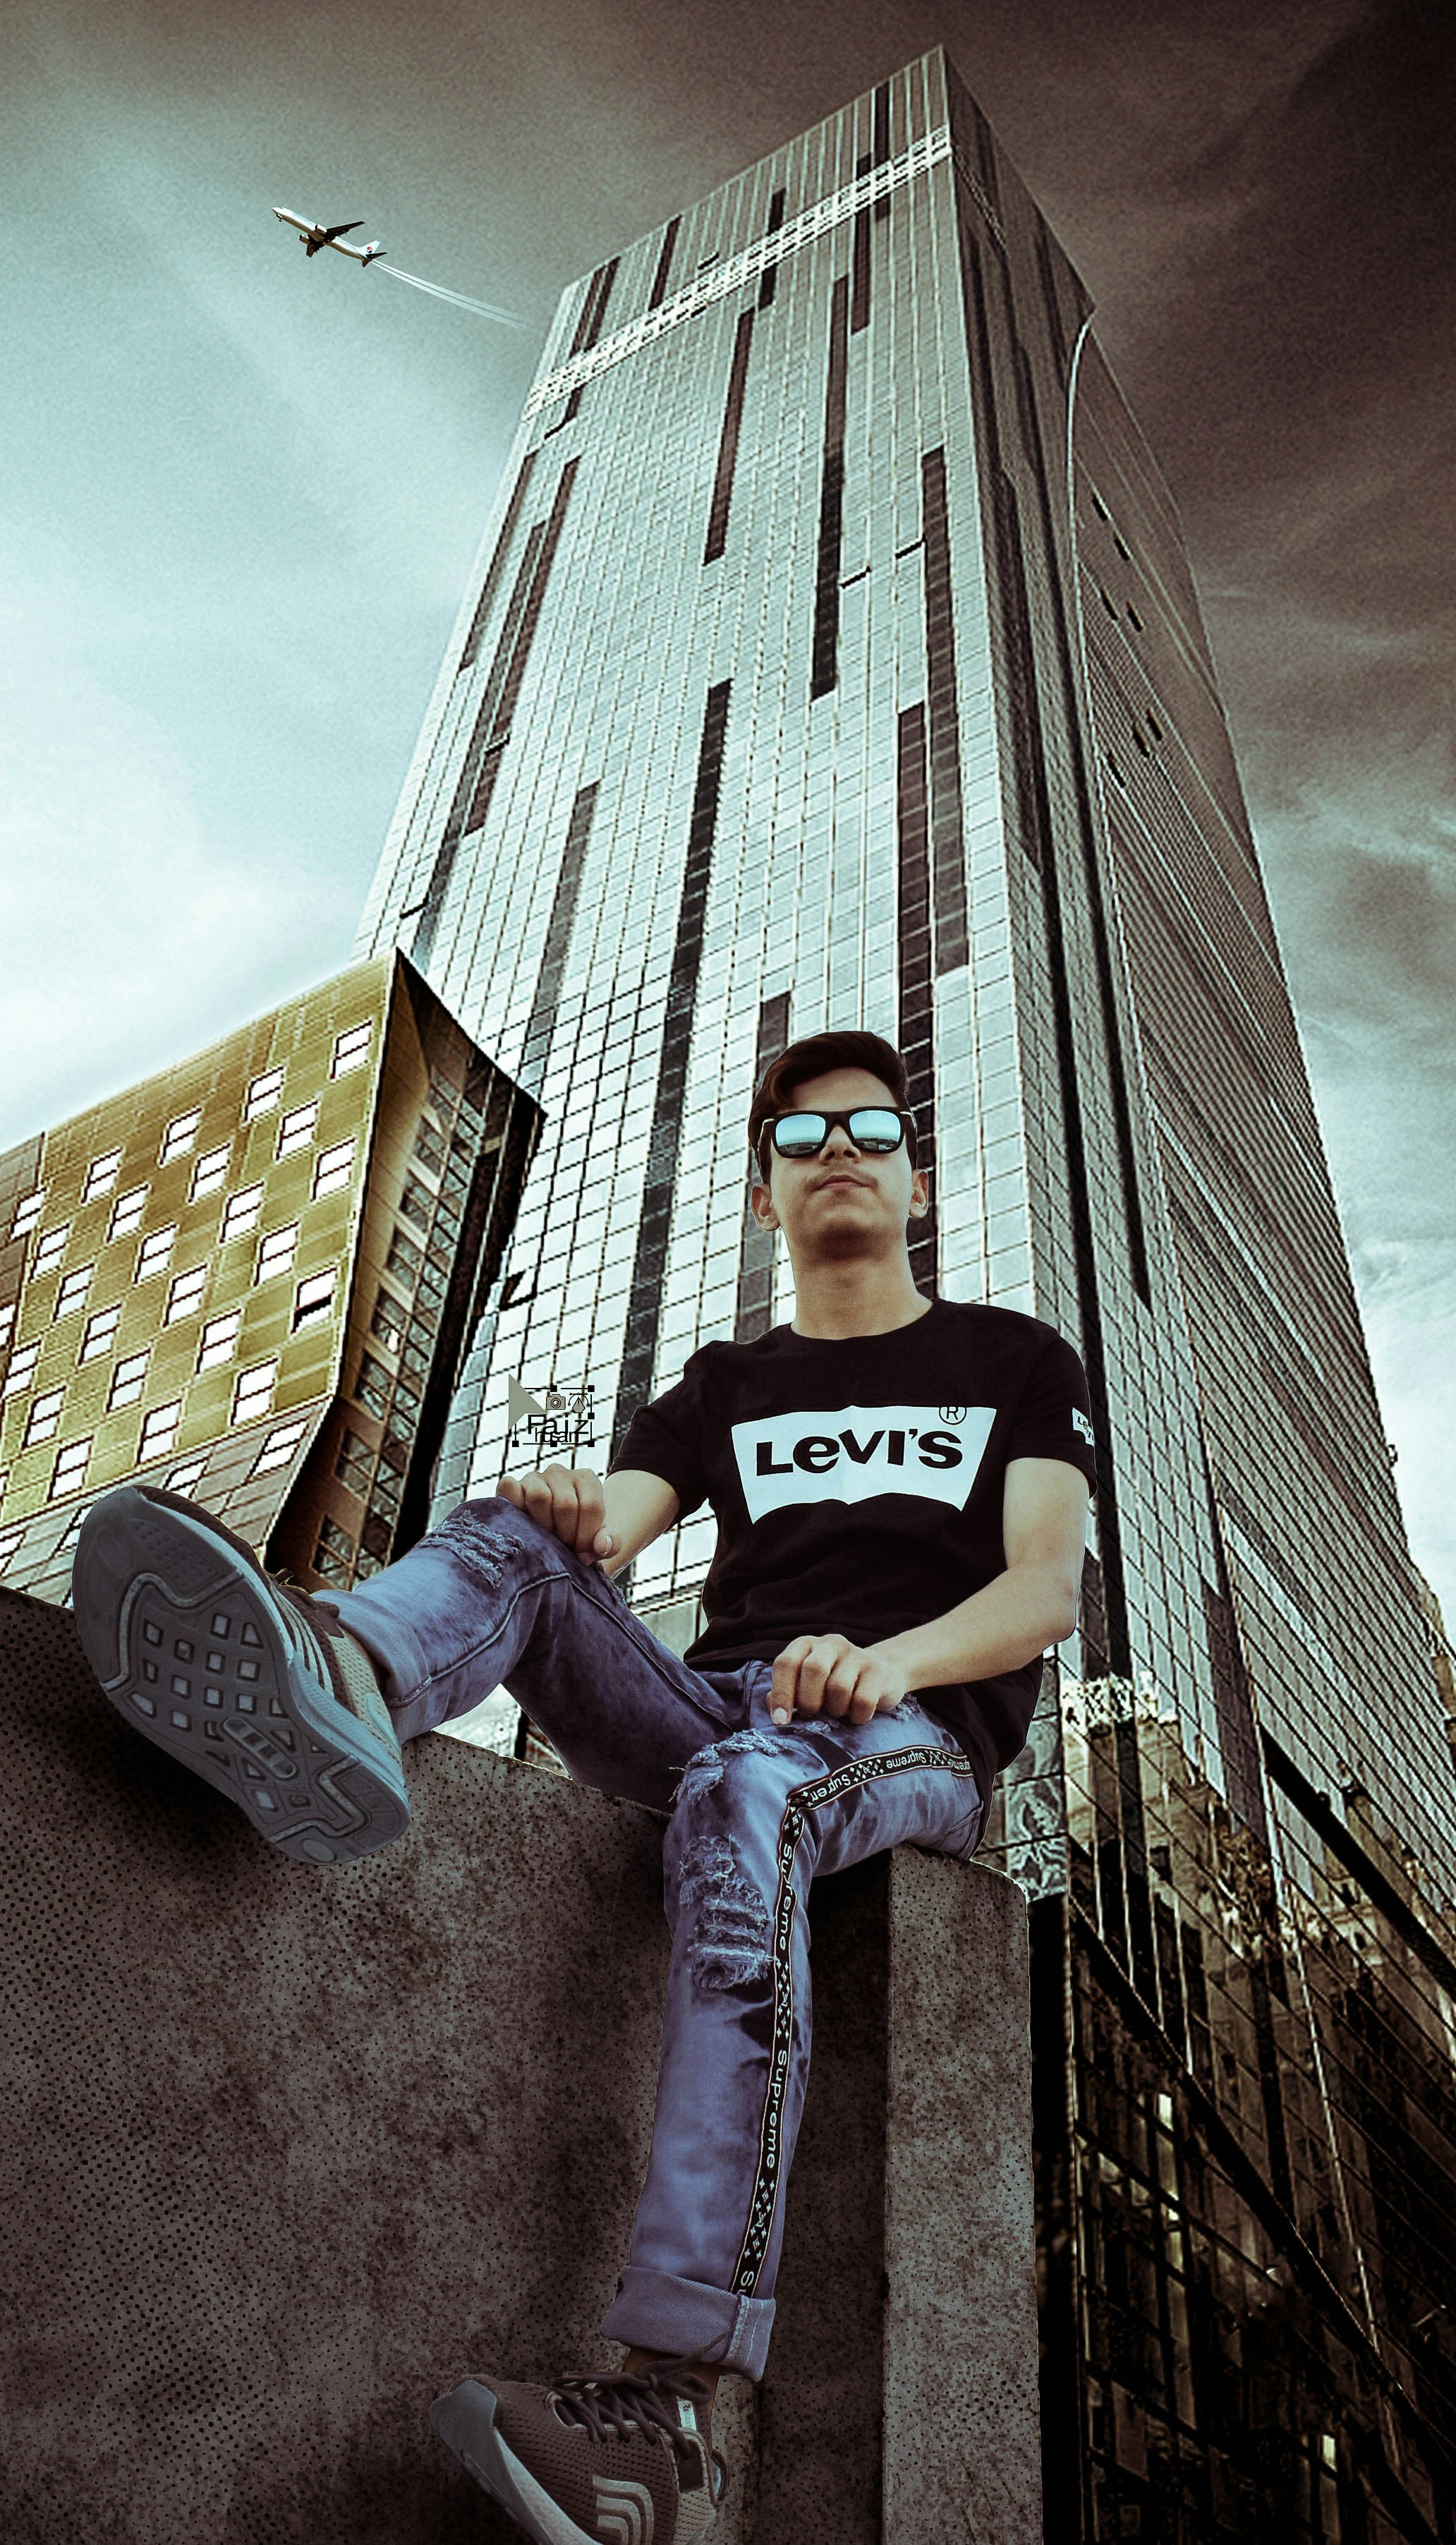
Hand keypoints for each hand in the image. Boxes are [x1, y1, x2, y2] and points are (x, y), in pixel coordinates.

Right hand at [496, 1465, 616, 1564]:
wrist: (558, 1533)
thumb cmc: (581, 1537)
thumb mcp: (602, 1542)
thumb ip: (612, 1543)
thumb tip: (601, 1546)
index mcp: (586, 1479)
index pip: (590, 1505)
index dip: (586, 1537)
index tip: (583, 1555)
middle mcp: (559, 1473)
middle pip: (565, 1504)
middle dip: (566, 1535)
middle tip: (564, 1548)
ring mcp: (534, 1477)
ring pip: (539, 1497)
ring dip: (544, 1526)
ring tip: (548, 1538)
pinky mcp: (511, 1485)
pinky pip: (509, 1488)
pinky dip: (515, 1507)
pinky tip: (526, 1527)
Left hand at [769, 1634, 911, 1728]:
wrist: (881, 1674)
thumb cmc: (833, 1684)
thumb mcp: (806, 1685)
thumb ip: (787, 1692)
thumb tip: (772, 1703)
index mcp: (806, 1645)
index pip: (786, 1663)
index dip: (781, 1693)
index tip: (781, 1720)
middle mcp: (830, 1644)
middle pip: (813, 1669)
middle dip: (809, 1700)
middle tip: (812, 1714)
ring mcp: (857, 1654)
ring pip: (838, 1687)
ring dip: (835, 1710)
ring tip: (838, 1712)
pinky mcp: (878, 1670)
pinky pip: (863, 1701)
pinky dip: (857, 1716)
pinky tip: (857, 1715)